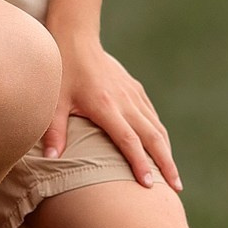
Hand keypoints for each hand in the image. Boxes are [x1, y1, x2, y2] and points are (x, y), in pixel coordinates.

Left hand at [43, 32, 180, 190]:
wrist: (76, 39)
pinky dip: (160, 135)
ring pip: (157, 127)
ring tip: (173, 176)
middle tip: (176, 188)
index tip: (149, 184)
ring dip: (167, 152)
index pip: (128, 140)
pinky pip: (153, 115)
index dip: (140, 163)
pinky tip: (163, 149)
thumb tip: (50, 159)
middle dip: (166, 163)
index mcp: (106, 106)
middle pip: (152, 137)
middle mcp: (125, 101)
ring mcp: (133, 94)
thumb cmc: (61, 71)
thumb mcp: (53, 102)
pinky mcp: (136, 89)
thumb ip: (53, 131)